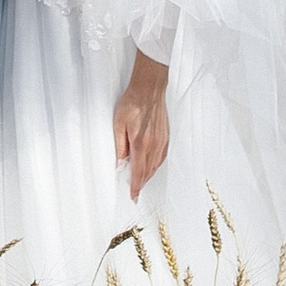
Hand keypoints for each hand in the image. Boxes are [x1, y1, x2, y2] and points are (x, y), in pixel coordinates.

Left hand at [112, 52, 169, 199]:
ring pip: (155, 166)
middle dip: (141, 184)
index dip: (135, 187)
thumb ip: (120, 146)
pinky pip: (161, 157)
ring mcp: (162, 141)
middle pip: (148, 172)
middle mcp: (154, 145)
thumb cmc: (132, 103)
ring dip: (148, 176)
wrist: (149, 89)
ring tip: (140, 182)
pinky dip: (156, 166)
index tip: (133, 197)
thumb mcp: (118, 124)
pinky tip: (151, 166)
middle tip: (134, 192)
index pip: (138, 172)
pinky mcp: (166, 136)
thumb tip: (120, 162)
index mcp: (140, 144)